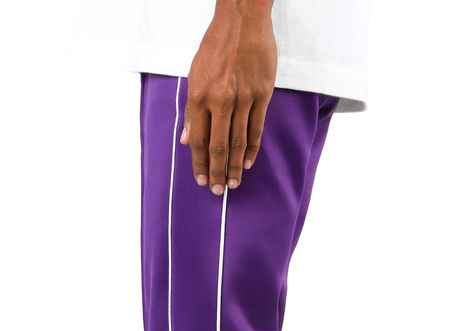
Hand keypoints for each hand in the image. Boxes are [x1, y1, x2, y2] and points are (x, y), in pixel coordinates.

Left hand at [180, 0, 276, 194]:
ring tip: (232, 183)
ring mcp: (243, 98)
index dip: (199, 163)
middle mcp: (220, 100)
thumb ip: (191, 111)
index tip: (200, 180)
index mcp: (200, 96)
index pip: (199, 139)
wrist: (242, 21)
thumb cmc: (216, 47)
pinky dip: (251, 149)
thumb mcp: (194, 75)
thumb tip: (187, 140)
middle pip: (218, 146)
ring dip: (234, 166)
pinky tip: (247, 163)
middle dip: (216, 172)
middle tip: (217, 191)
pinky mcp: (261, 95)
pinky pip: (256, 128)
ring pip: (238, 141)